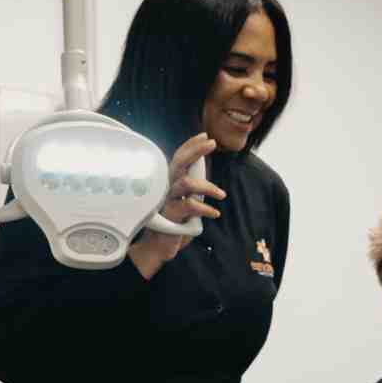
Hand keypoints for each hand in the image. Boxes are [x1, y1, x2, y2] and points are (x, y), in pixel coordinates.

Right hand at [131, 133, 224, 277]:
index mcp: (170, 182)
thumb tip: (203, 171)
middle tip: (212, 143)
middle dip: (196, 150)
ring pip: (187, 183)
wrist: (160, 246)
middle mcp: (167, 187)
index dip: (191, 145)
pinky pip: (190, 205)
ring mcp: (167, 199)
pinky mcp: (171, 214)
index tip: (205, 136)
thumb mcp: (186, 200)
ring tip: (221, 195)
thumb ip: (192, 187)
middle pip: (179, 162)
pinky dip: (206, 208)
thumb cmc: (175, 222)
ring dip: (208, 187)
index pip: (179, 157)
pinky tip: (215, 213)